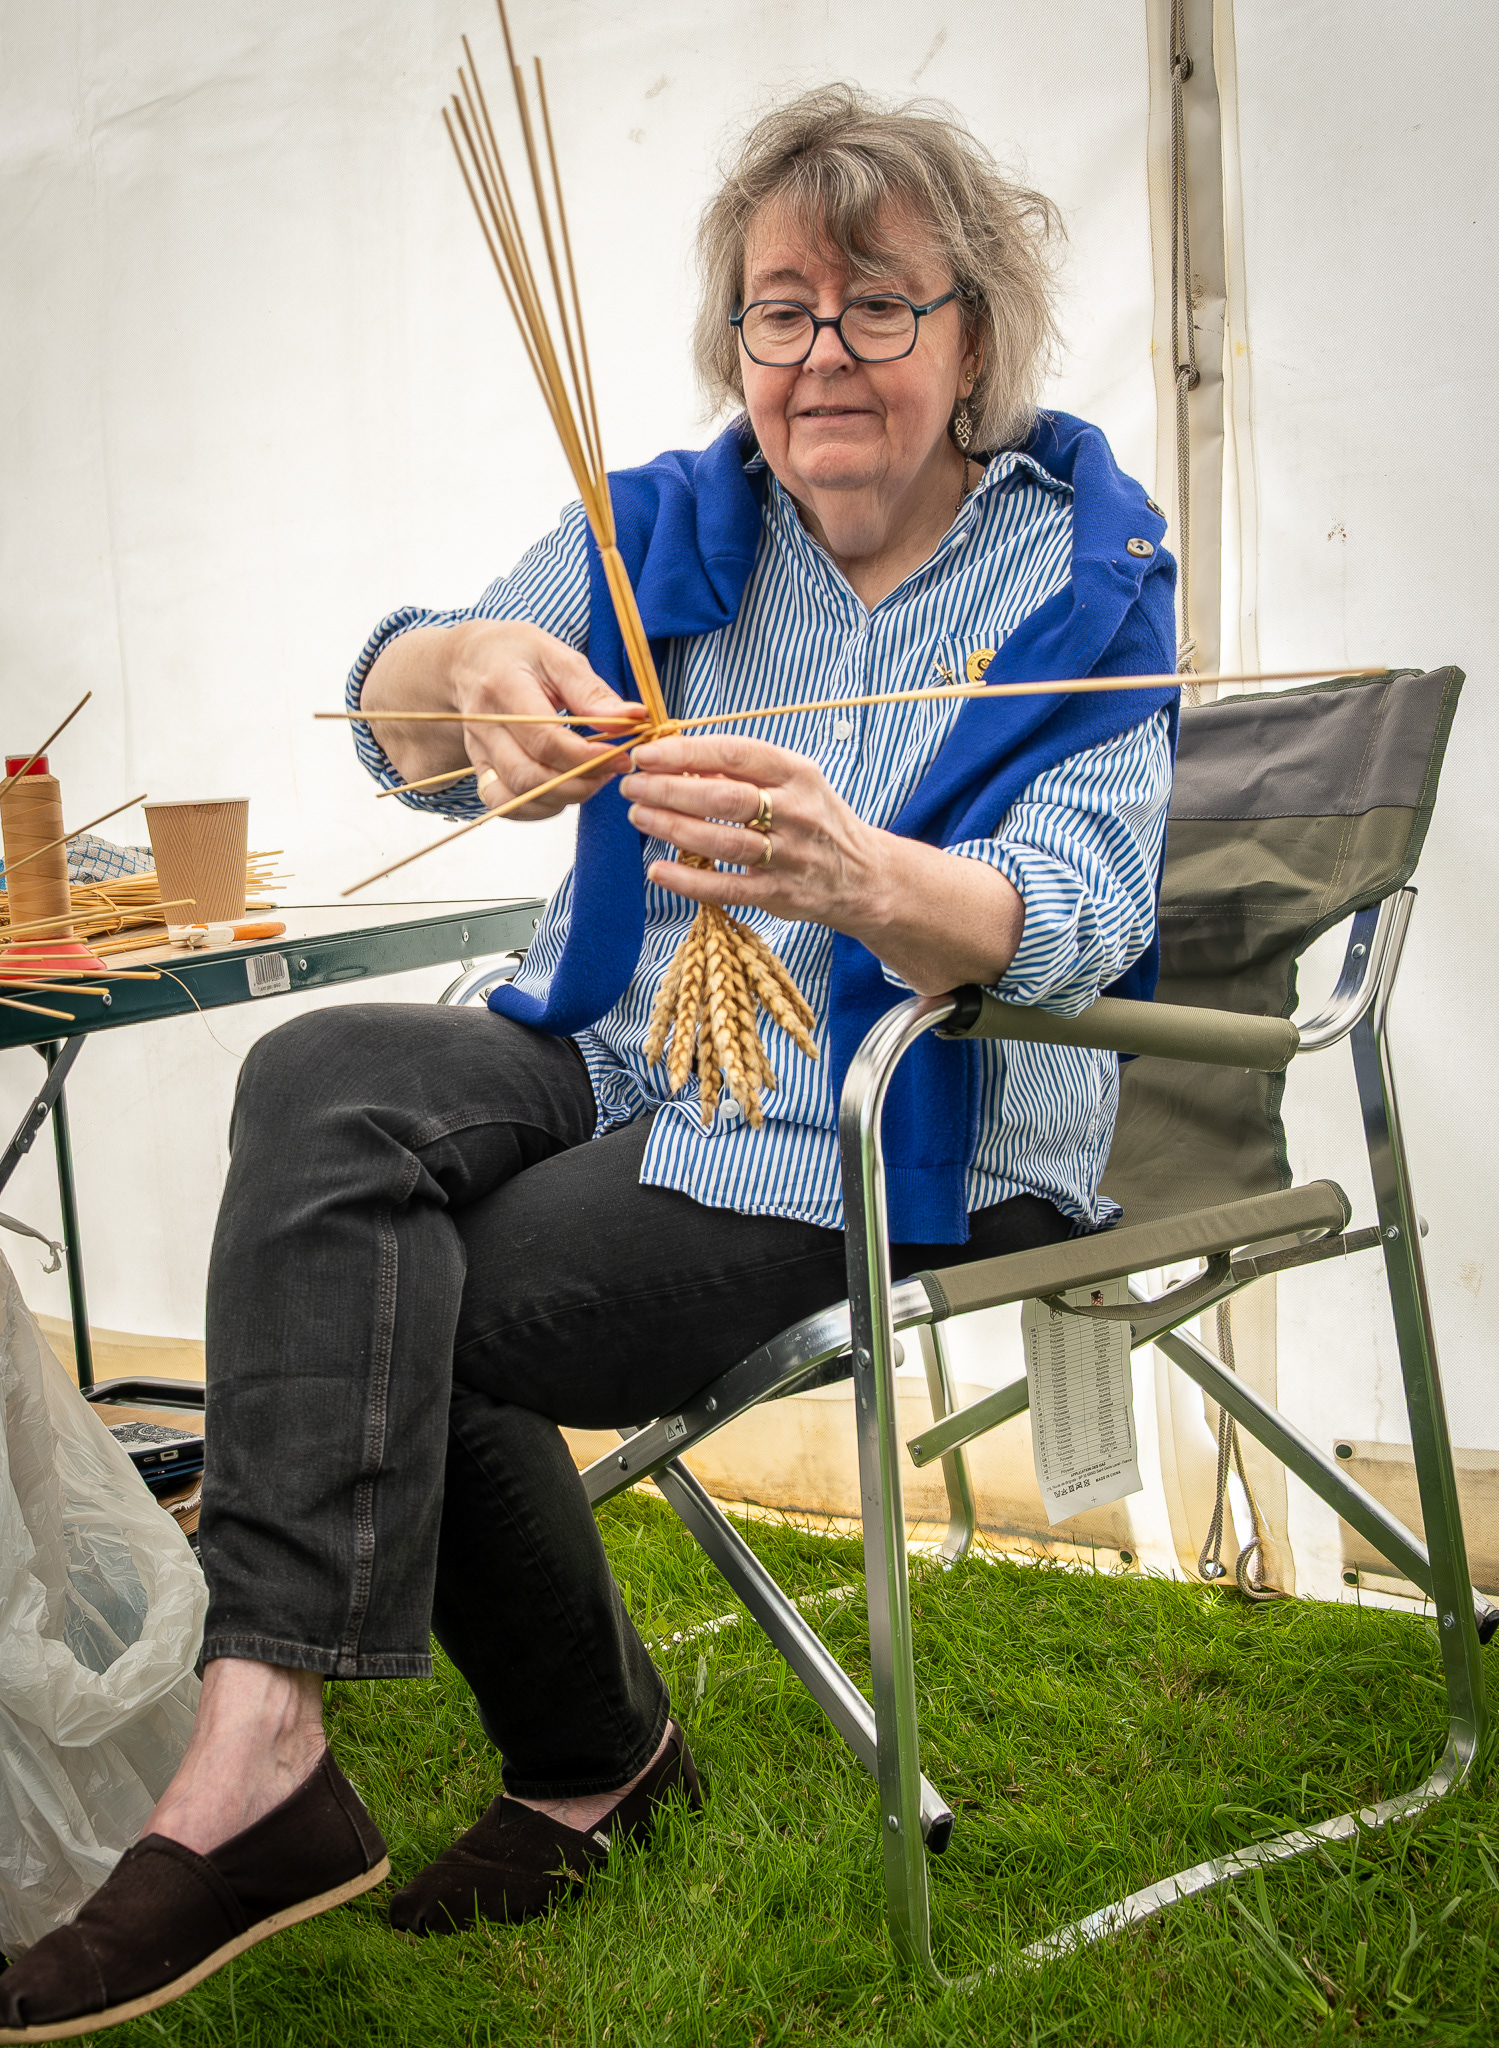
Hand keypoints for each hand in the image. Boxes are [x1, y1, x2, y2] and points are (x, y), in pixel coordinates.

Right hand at [361, 618, 647, 818]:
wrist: (470, 660)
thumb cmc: (518, 654)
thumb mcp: (558, 656)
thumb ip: (593, 693)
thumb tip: (631, 719)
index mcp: (503, 688)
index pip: (545, 739)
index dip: (587, 757)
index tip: (621, 756)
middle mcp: (484, 725)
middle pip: (529, 775)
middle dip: (581, 782)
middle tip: (612, 770)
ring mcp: (478, 751)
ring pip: (517, 796)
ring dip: (564, 797)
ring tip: (593, 778)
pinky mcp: (480, 769)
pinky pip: (504, 804)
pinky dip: (539, 808)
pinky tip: (565, 791)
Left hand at [620, 732, 884, 927]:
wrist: (863, 875)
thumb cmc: (815, 819)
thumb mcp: (793, 783)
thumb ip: (741, 772)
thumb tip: (680, 759)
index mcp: (797, 773)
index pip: (735, 753)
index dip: (685, 752)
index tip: (647, 754)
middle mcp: (797, 812)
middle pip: (723, 797)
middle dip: (670, 789)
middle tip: (632, 786)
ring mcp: (790, 856)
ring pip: (723, 841)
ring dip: (673, 828)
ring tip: (639, 816)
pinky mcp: (780, 894)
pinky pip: (728, 888)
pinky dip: (689, 881)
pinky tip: (658, 870)